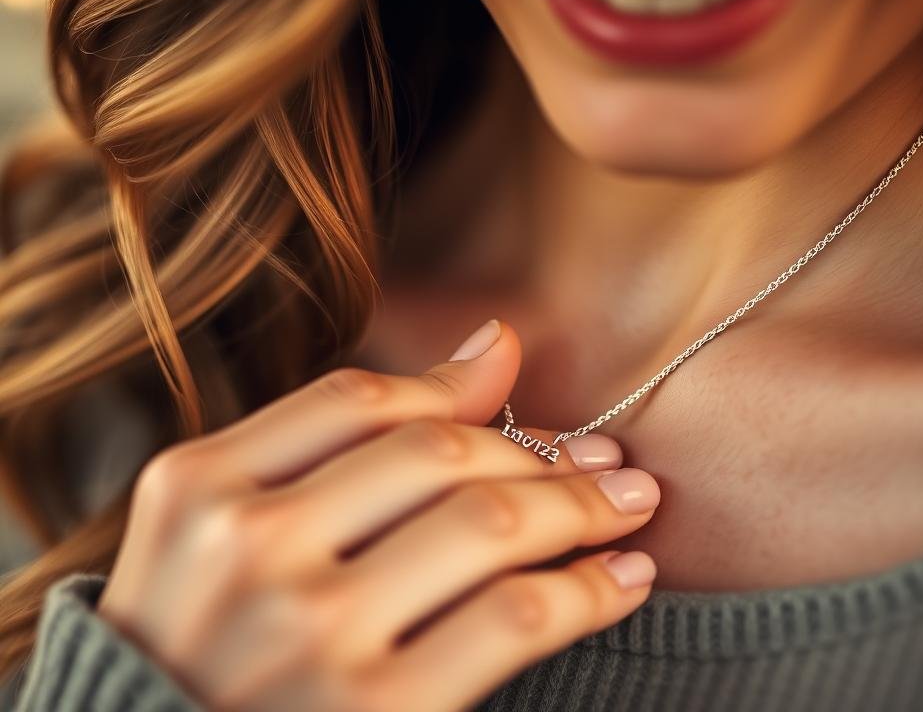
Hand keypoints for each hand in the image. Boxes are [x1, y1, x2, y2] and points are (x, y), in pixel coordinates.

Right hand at [97, 319, 660, 710]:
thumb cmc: (200, 652)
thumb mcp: (227, 533)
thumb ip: (343, 436)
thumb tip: (496, 341)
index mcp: (198, 486)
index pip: (359, 401)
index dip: (464, 393)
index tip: (530, 404)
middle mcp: (248, 547)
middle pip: (436, 454)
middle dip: (542, 451)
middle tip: (606, 460)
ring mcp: (310, 630)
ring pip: (490, 524)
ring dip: (585, 507)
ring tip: (630, 505)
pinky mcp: (377, 711)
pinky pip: (515, 617)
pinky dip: (589, 590)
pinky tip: (623, 581)